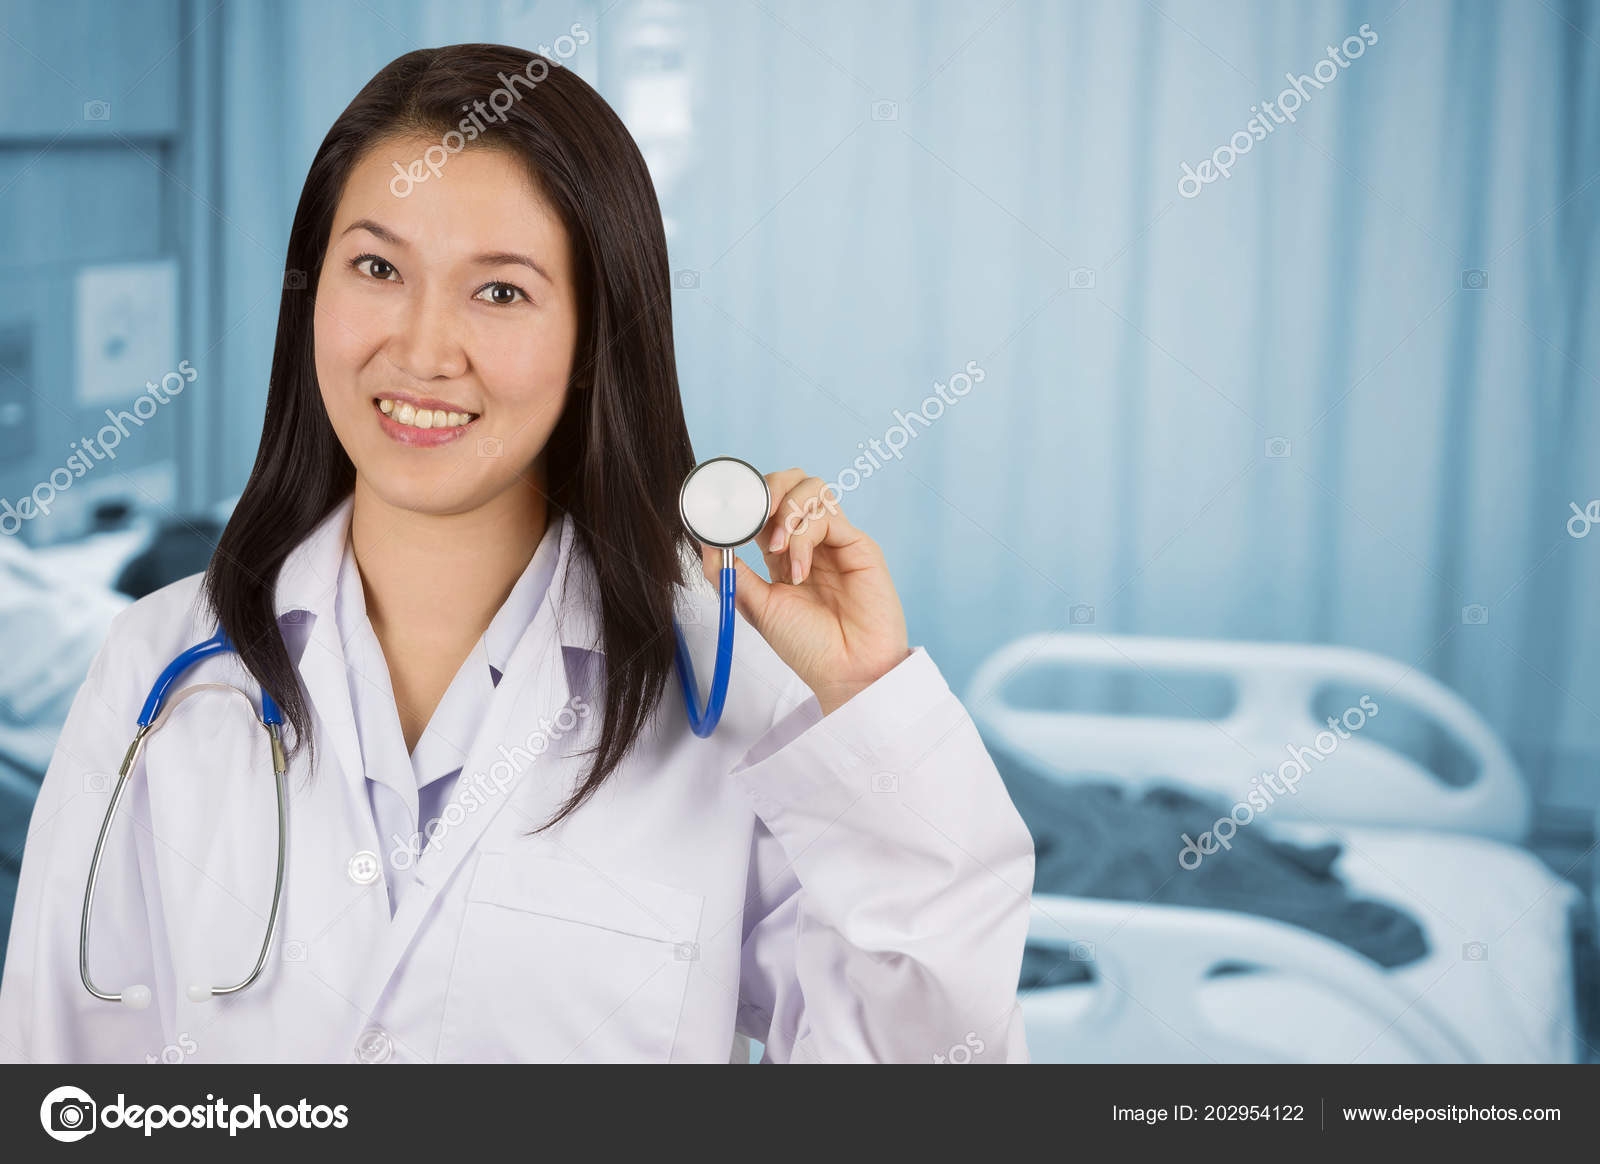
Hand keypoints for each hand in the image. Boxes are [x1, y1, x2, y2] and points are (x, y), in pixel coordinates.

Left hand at [698, 469, 910, 715]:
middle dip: (768, 488)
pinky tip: (799, 571)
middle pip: (792, 483)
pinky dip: (803, 537)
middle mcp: (810, 541)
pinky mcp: (858, 545)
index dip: (746, 501)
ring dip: (786, 509)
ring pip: (812, 488)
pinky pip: (826, 516)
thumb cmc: (808, 646)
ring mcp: (836, 541)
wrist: (847, 673)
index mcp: (783, 554)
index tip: (722, 511)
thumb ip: (731, 571)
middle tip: (754, 516)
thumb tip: (703, 539)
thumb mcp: (756, 606)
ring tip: (775, 548)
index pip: (764, 506)